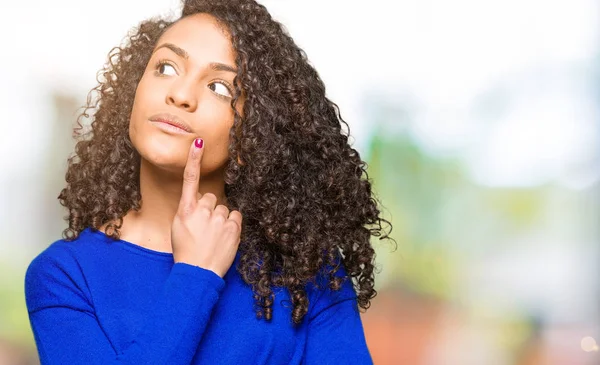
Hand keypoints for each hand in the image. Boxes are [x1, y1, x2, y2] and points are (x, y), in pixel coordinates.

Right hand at [171, 138, 242, 277]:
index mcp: (185, 210)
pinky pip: (236, 217)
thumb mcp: (179, 228)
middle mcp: (202, 211)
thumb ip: (189, 211)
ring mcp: (219, 219)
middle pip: (211, 198)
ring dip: (221, 219)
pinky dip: (232, 224)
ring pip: (224, 209)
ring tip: (213, 237)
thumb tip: (200, 203)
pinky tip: (224, 236)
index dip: (194, 160)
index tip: (198, 143)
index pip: (190, 180)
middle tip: (204, 228)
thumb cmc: (186, 252)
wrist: (198, 273)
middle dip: (209, 209)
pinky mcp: (233, 227)